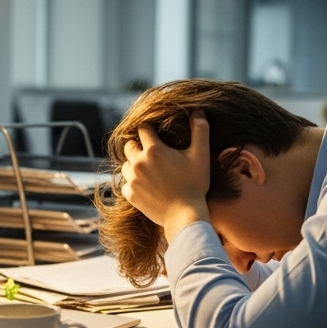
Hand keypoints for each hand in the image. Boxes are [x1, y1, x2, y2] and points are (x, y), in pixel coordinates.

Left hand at [120, 113, 211, 241]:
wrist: (185, 216)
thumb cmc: (195, 184)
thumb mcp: (201, 155)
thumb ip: (200, 131)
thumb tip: (199, 111)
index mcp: (153, 150)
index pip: (143, 129)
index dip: (150, 130)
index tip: (157, 135)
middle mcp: (138, 162)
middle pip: (129, 145)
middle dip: (139, 146)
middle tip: (153, 154)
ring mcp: (132, 180)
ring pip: (126, 164)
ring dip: (135, 164)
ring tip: (150, 170)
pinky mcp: (130, 195)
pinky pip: (126, 183)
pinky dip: (134, 182)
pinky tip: (148, 185)